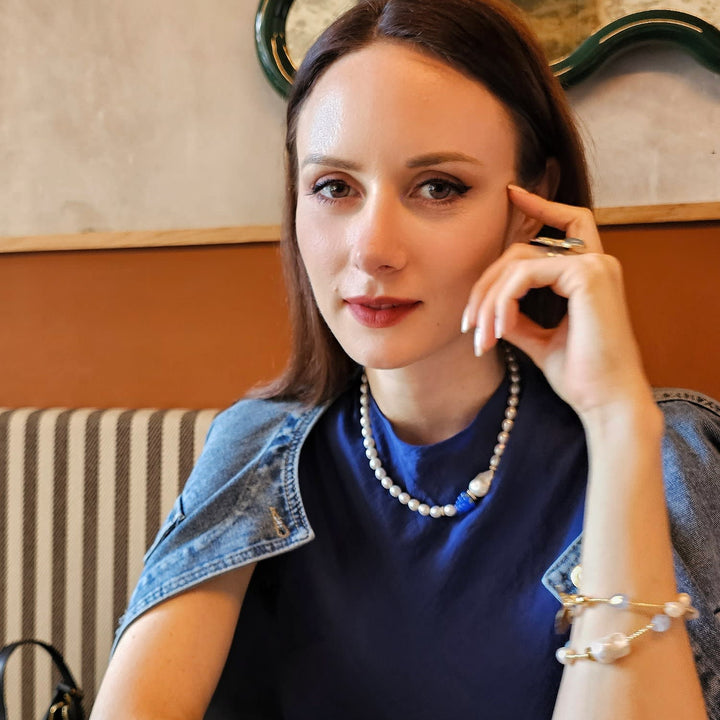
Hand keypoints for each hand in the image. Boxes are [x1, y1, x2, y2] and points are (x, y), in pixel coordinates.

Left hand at [463, 185, 651, 416]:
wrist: (605, 402)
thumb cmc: (580, 376)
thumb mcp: (539, 339)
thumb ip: (517, 316)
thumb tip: (491, 308)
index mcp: (589, 274)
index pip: (568, 223)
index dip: (541, 206)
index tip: (511, 193)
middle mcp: (596, 263)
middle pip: (520, 250)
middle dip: (486, 285)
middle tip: (468, 324)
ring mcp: (594, 266)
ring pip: (517, 262)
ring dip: (489, 300)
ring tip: (481, 337)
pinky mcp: (588, 275)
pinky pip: (524, 274)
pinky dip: (503, 301)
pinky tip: (498, 330)